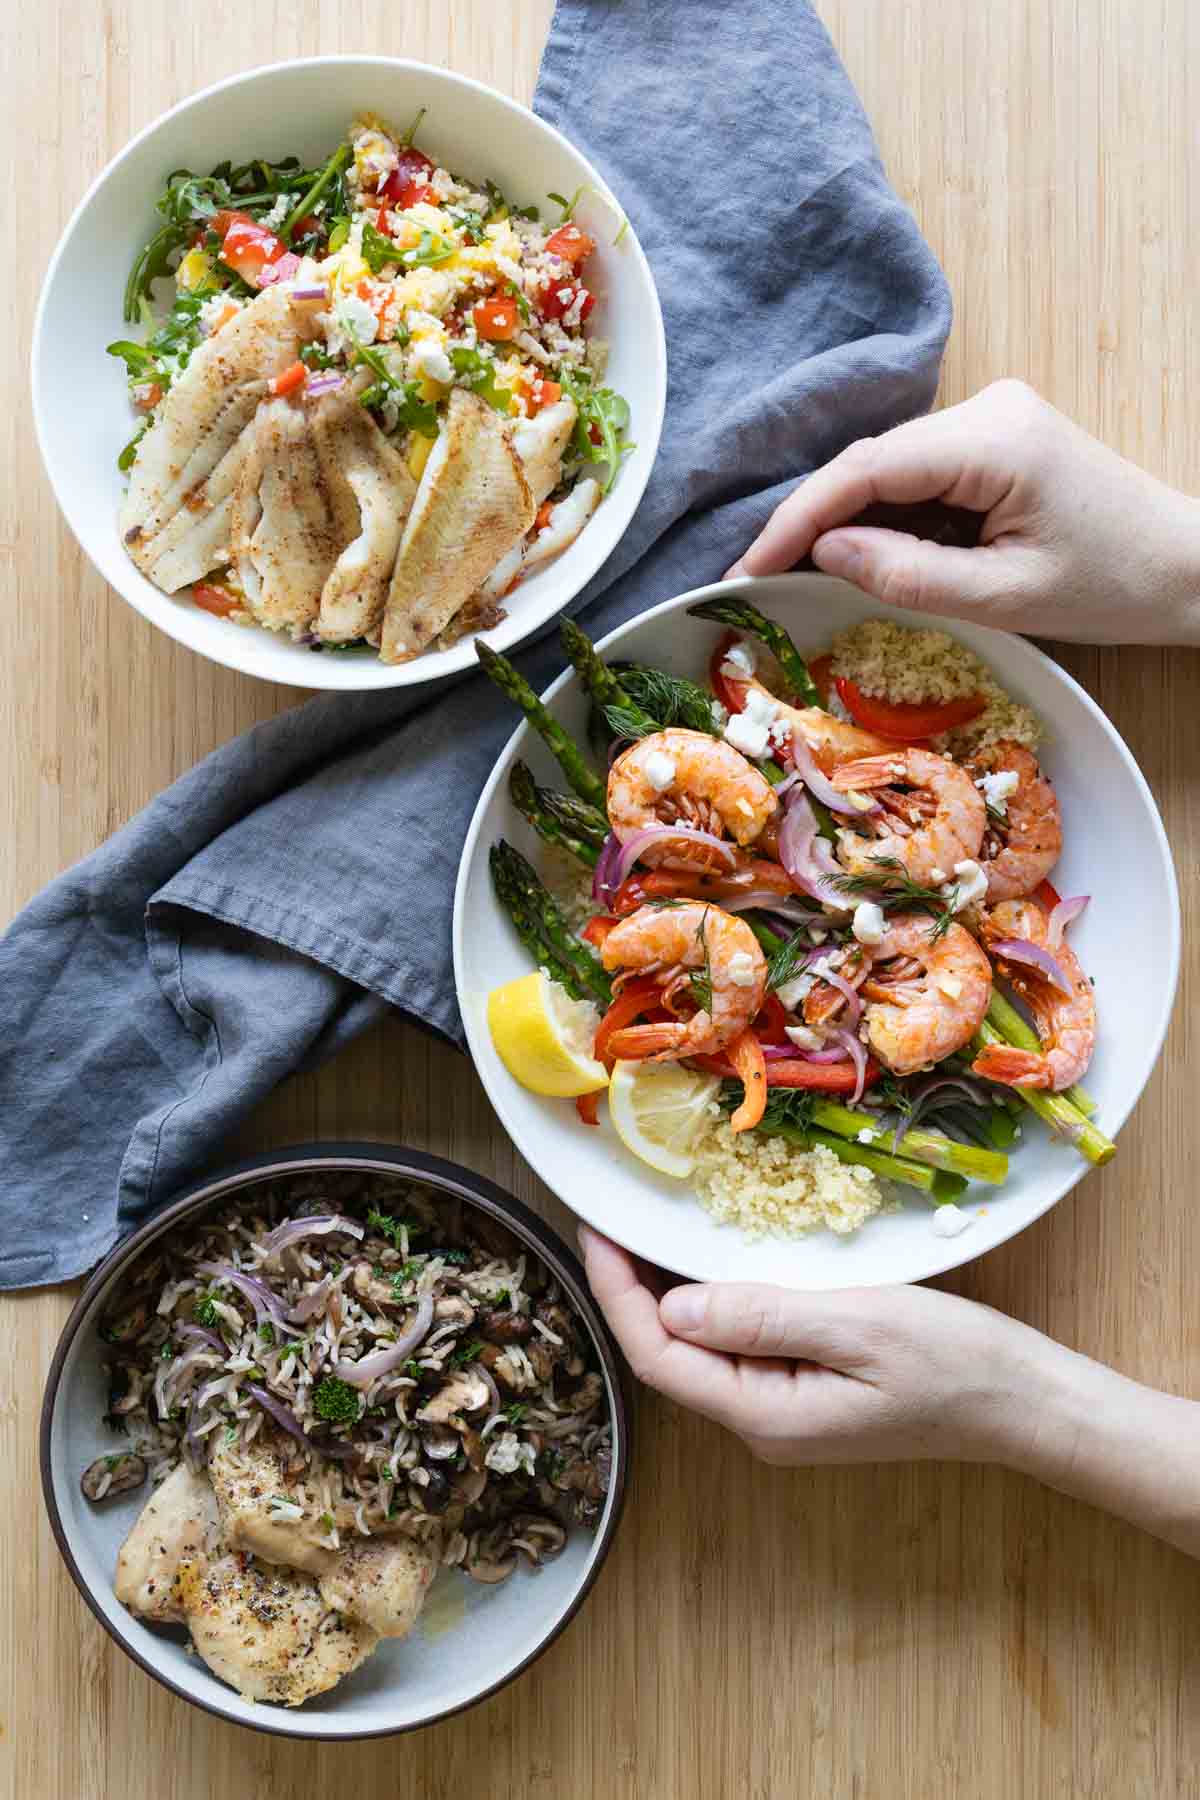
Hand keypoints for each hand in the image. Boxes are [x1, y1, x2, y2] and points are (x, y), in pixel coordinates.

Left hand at [579, 1227, 1040, 1465]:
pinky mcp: (804, 1395)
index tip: (593, 1231)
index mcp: (766, 1416)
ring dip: (665, 1294)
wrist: (1023, 1403)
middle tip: (606, 1219)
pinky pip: (736, 1349)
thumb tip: (674, 1305)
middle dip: (629, 1290)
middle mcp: (762, 1425)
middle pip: (670, 1356)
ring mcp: (783, 1414)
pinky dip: (711, 1303)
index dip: (616, 1293)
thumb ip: (764, 1317)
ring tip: (638, 1232)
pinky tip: (705, 1264)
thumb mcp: (858, 1325)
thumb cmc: (953, 1362)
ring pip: (701, 1352)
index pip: (660, 1355)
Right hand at [727, 379, 1199, 644]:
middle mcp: (987, 408)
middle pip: (869, 462)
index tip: (748, 568)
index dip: (797, 517)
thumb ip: (908, 573)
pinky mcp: (995, 439)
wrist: (1187, 568)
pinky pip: (918, 476)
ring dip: (848, 522)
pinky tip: (865, 559)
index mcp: (993, 438)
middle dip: (811, 521)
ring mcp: (991, 417)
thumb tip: (823, 550)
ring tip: (799, 579)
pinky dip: (886, 519)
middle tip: (756, 580)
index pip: (865, 468)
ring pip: (889, 469)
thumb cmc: (1113, 587)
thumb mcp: (1004, 597)